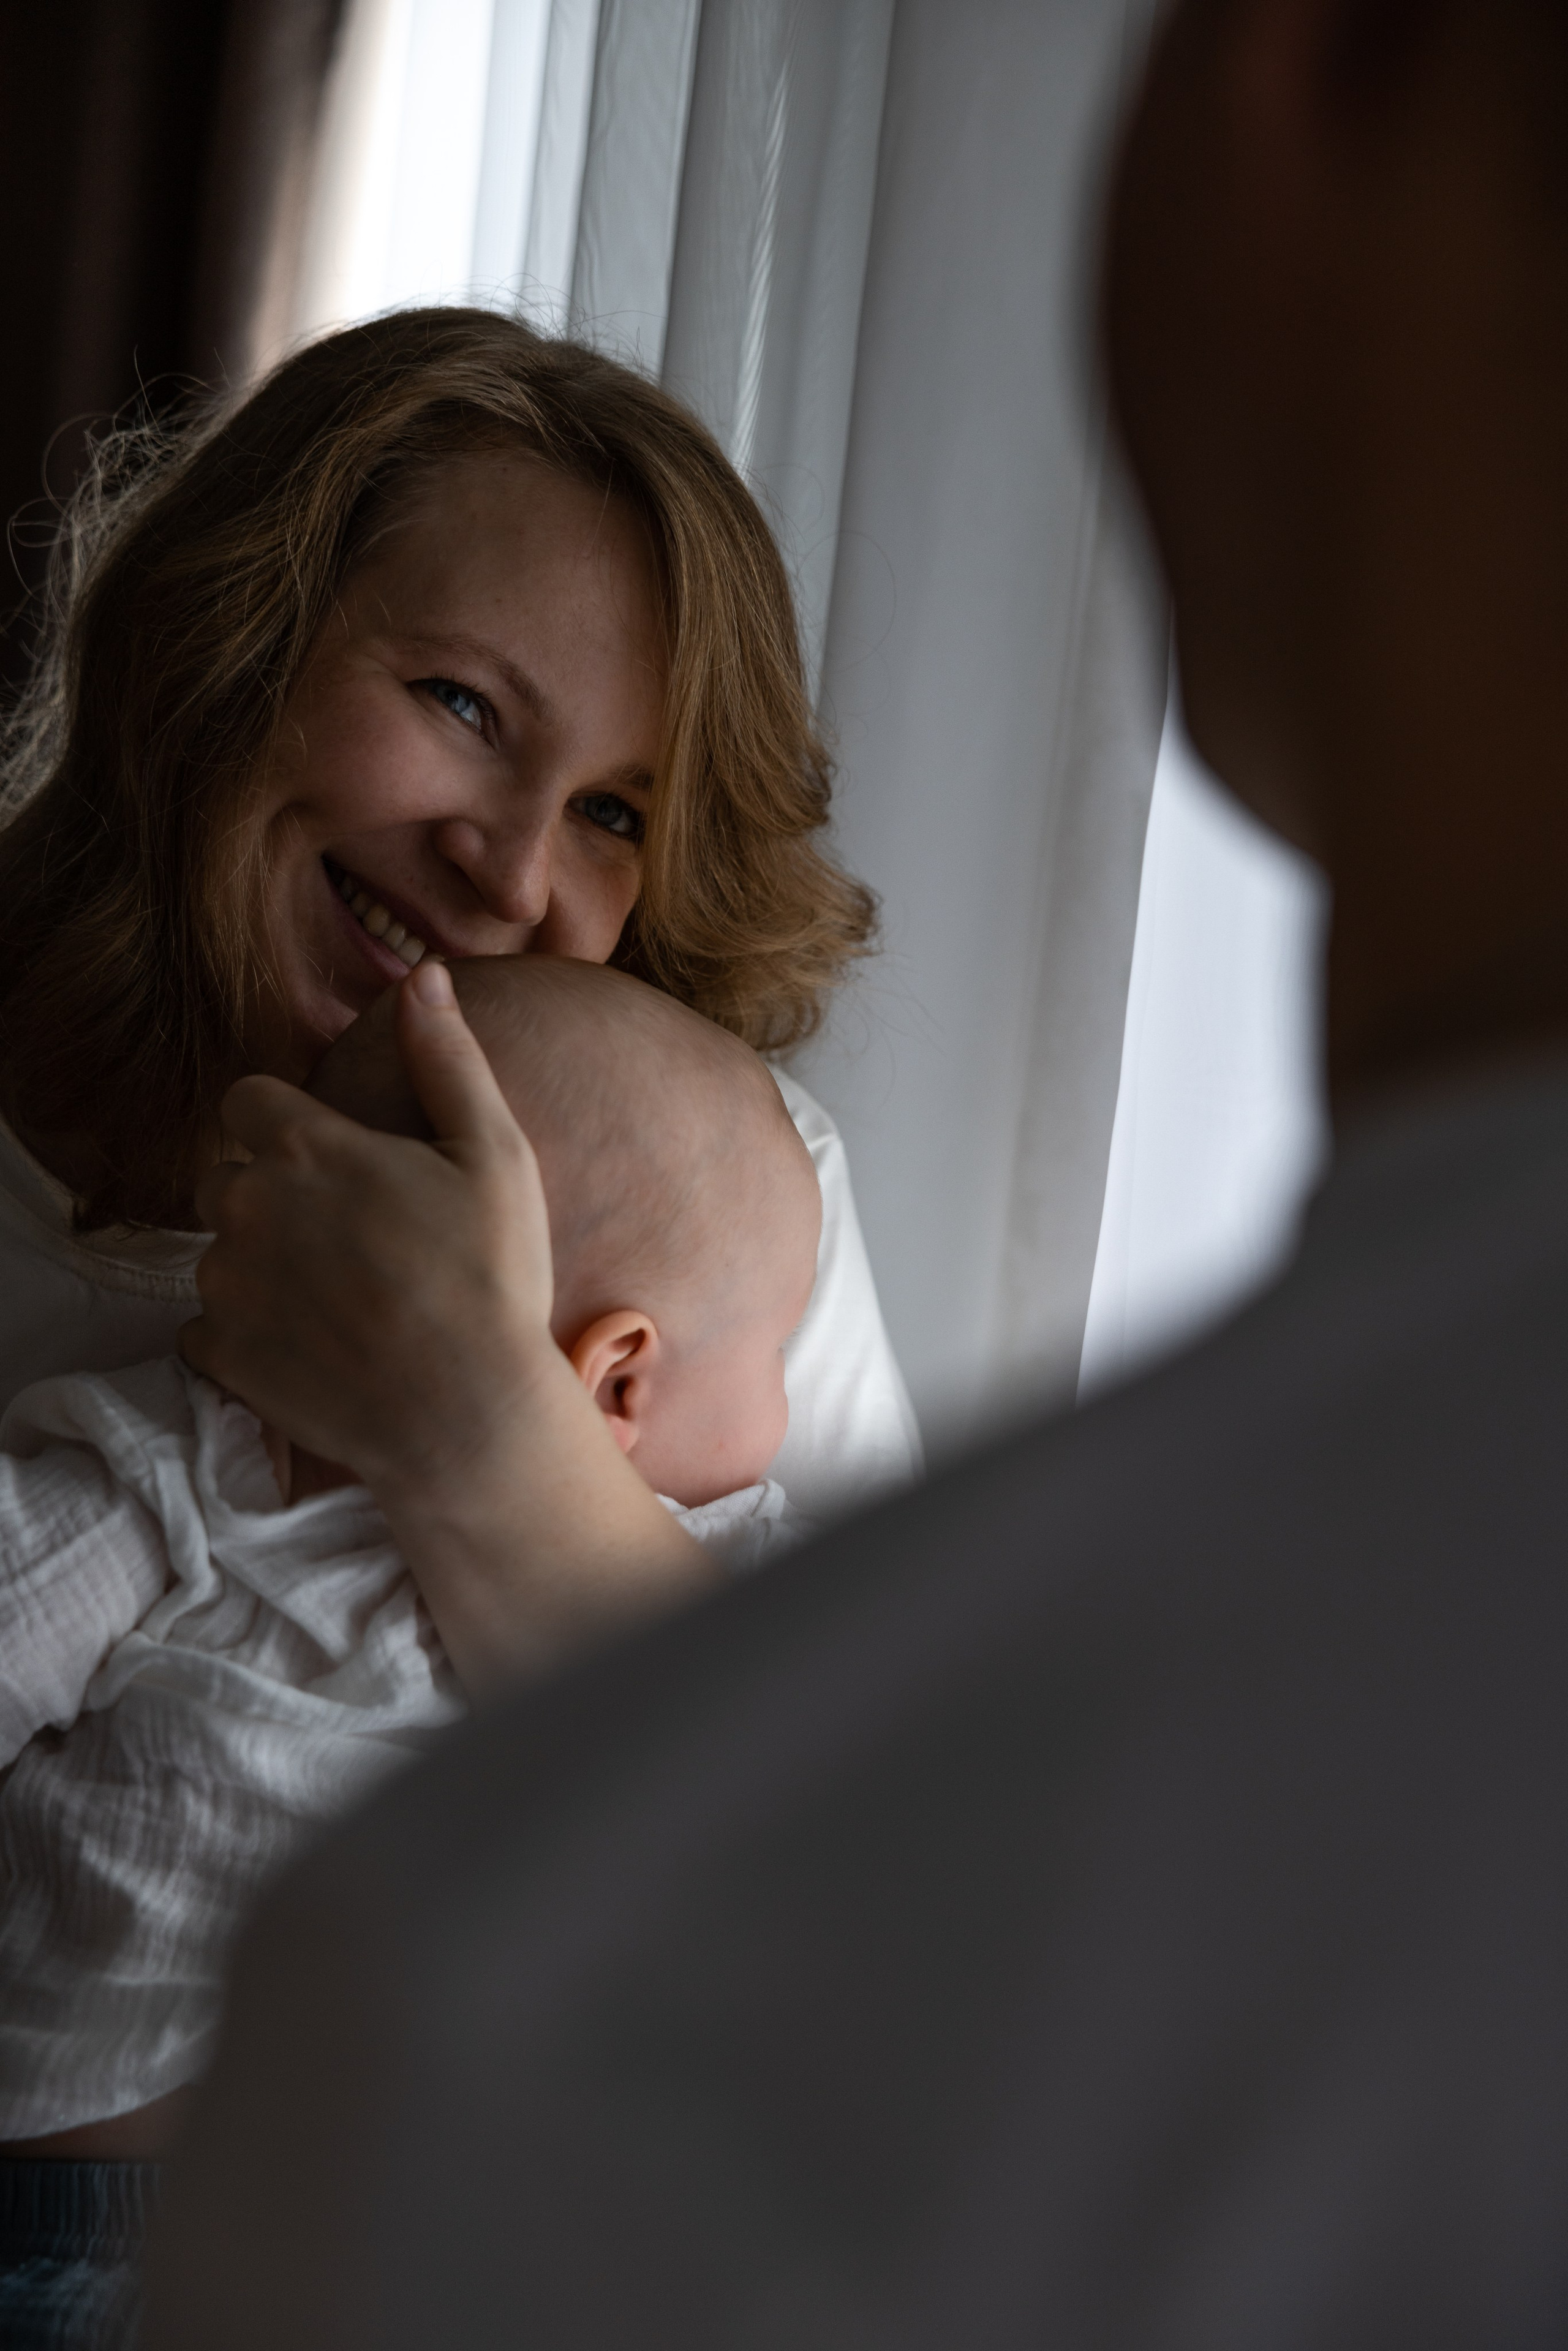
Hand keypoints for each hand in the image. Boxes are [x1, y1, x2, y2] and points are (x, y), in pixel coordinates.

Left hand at [182, 961, 709, 1690]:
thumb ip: (447, 1058)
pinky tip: (314, 1345)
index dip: (285, 1123)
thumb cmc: (492, 1279)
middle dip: (270, 1191)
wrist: (466, 1415)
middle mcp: (248, 1204)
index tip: (333, 1160)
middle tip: (348, 1235)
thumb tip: (421, 975)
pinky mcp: (219, 1352)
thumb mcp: (494, 1154)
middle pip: (224, 1172)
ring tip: (339, 1298)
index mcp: (307, 1145)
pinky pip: (207, 1326)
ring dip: (260, 1264)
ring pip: (218, 1251)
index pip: (246, 1100)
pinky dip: (246, 1333)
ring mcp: (225, 1282)